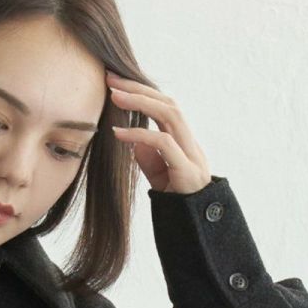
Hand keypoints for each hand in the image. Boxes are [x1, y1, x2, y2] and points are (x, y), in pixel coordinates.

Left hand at [106, 71, 210, 194]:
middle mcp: (189, 142)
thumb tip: (134, 140)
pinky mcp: (187, 170)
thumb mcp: (159, 177)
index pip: (164, 107)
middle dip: (139, 87)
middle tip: (110, 78)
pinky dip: (139, 134)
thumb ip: (149, 158)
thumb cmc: (178, 203)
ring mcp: (191, 154)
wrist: (197, 229)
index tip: (115, 84)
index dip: (142, 92)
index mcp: (183, 141)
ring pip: (170, 114)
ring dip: (140, 101)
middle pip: (167, 102)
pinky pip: (163, 143)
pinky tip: (118, 133)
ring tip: (114, 96)